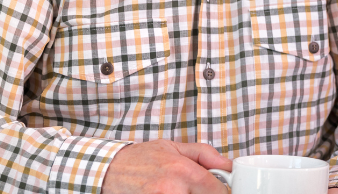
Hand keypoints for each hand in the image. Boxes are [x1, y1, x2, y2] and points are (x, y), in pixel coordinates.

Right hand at [103, 140, 231, 193]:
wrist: (109, 169)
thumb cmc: (141, 158)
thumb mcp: (174, 147)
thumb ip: (204, 154)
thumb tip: (228, 164)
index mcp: (182, 170)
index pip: (216, 189)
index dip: (222, 191)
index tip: (220, 190)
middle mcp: (173, 188)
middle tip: (195, 189)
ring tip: (181, 190)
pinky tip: (173, 193)